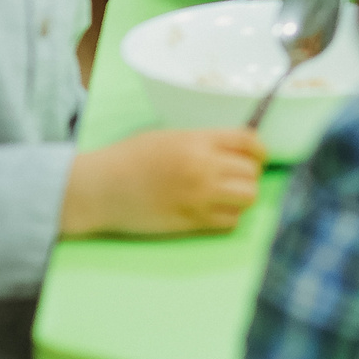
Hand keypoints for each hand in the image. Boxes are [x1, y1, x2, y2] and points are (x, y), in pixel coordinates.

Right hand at [61, 127, 264, 236]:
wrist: (100, 188)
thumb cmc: (129, 157)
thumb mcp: (169, 136)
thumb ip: (203, 141)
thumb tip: (233, 149)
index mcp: (197, 141)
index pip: (249, 142)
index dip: (258, 150)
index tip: (257, 156)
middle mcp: (203, 168)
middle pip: (252, 173)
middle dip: (250, 174)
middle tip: (237, 177)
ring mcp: (198, 197)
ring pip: (247, 199)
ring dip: (243, 197)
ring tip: (228, 195)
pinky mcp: (190, 222)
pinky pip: (229, 222)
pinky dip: (229, 217)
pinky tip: (215, 211)